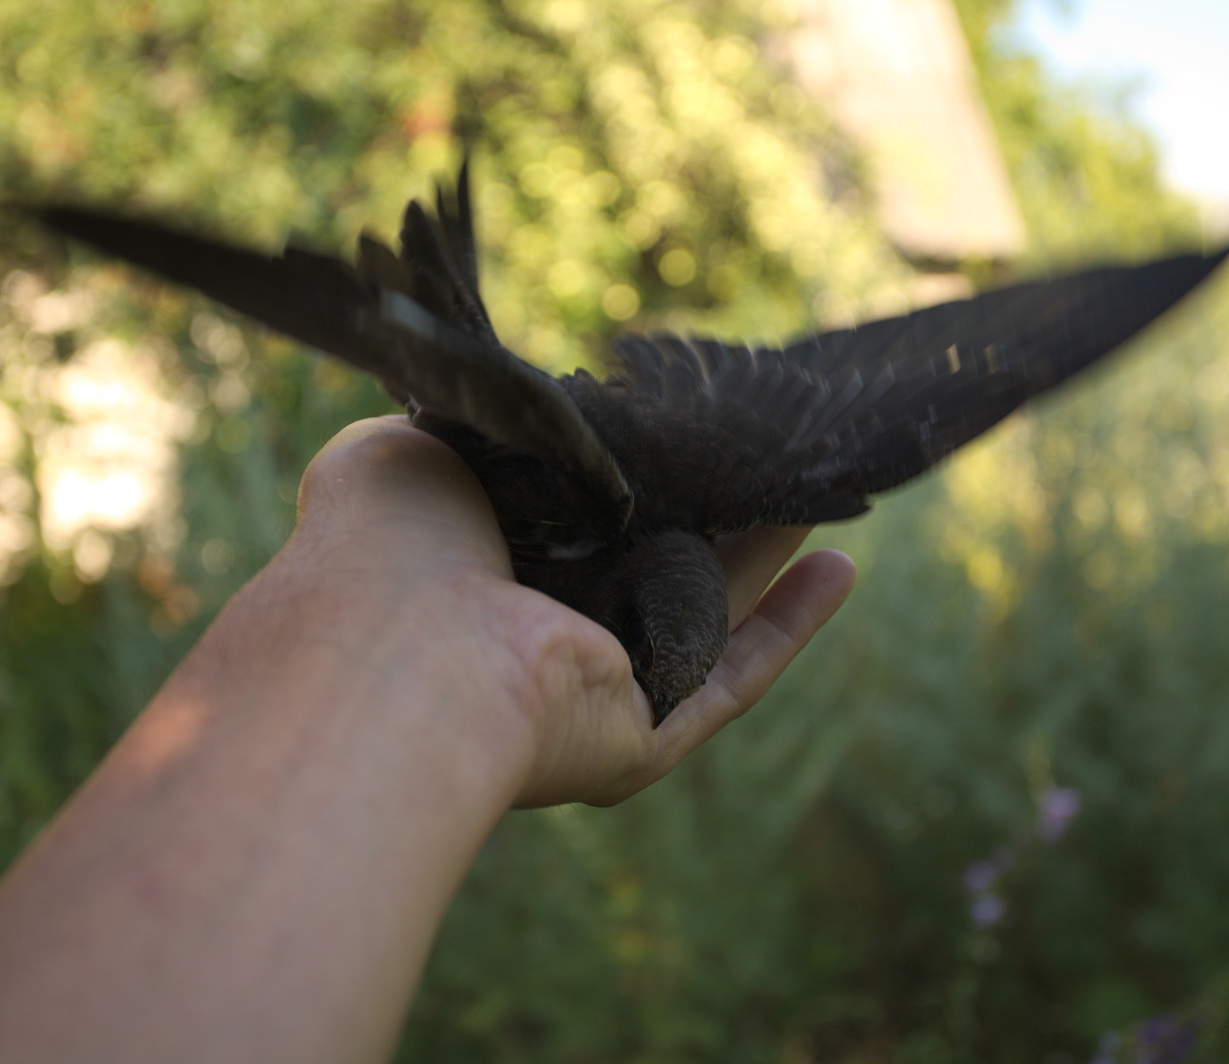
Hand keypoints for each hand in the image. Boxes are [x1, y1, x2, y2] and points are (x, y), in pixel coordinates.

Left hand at [294, 416, 855, 807]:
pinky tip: (838, 566)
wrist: (402, 645)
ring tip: (820, 487)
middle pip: (652, 569)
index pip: (572, 526)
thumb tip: (516, 409)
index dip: (631, 480)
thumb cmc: (390, 545)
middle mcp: (537, 640)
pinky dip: (788, 627)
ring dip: (766, 555)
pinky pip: (731, 679)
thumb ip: (474, 433)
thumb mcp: (411, 449)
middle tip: (768, 452)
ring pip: (704, 618)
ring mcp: (588, 696)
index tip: (677, 429)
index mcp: (482, 577)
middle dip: (714, 511)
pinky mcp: (641, 739)